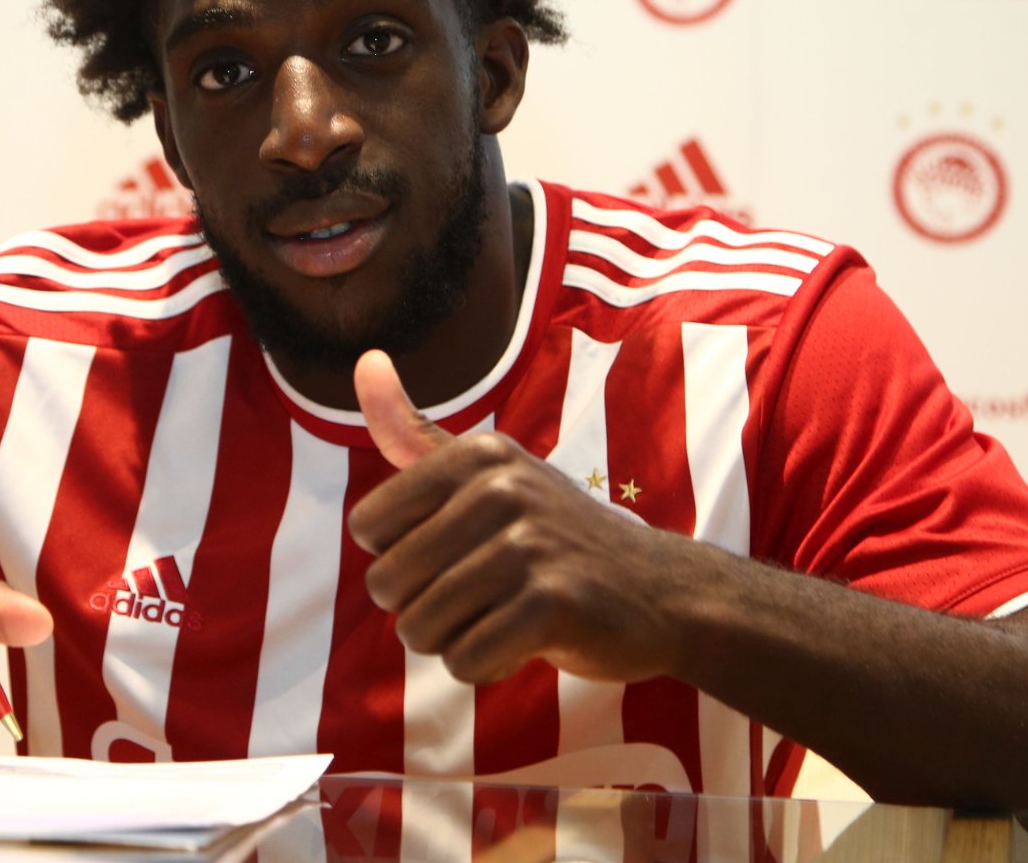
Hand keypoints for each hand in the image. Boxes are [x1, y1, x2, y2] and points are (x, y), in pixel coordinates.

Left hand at [346, 350, 696, 685]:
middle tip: (483, 593)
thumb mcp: (487, 474)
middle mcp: (500, 489)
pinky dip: (485, 666)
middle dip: (422, 607)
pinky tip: (524, 643)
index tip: (454, 550)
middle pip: (387, 584)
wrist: (661, 590)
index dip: (401, 555)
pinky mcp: (553, 605)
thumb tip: (366, 361)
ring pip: (420, 628)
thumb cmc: (553, 536)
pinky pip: (464, 661)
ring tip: (502, 616)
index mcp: (476, 454)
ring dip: (453, 640)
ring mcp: (529, 546)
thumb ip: (415, 432)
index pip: (368, 527)